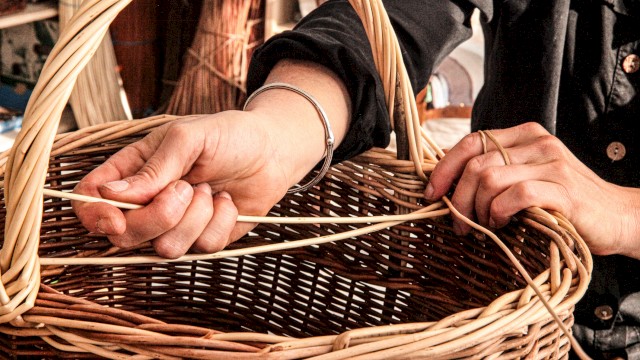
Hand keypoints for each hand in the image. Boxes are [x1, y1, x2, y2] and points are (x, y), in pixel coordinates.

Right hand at [73, 59, 350, 258]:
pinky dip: (220, 223)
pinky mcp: (204, 239)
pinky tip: (227, 202)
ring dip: (195, 218)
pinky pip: (202, 249)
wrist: (273, 152)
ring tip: (210, 189)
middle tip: (188, 187)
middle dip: (159, 216)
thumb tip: (111, 194)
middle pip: (126, 235)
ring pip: (165, 248)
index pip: (92, 199)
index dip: (95, 215)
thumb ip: (154, 167)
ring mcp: (176, 225)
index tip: (116, 219)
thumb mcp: (189, 137)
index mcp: (133, 171)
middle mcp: (148, 202)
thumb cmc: (229, 135)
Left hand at [425, 122, 639, 257]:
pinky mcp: (563, 189)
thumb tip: (447, 183)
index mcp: (524, 135)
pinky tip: (501, 223)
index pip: (471, 141)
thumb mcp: (527, 177)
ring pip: (489, 178)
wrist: (617, 216)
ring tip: (481, 226)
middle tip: (458, 224)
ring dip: (476, 208)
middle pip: (475, 164)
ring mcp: (551, 163)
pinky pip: (515, 194)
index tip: (432, 194)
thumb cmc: (563, 202)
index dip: (444, 168)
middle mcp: (537, 142)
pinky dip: (498, 211)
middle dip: (457, 198)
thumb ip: (496, 171)